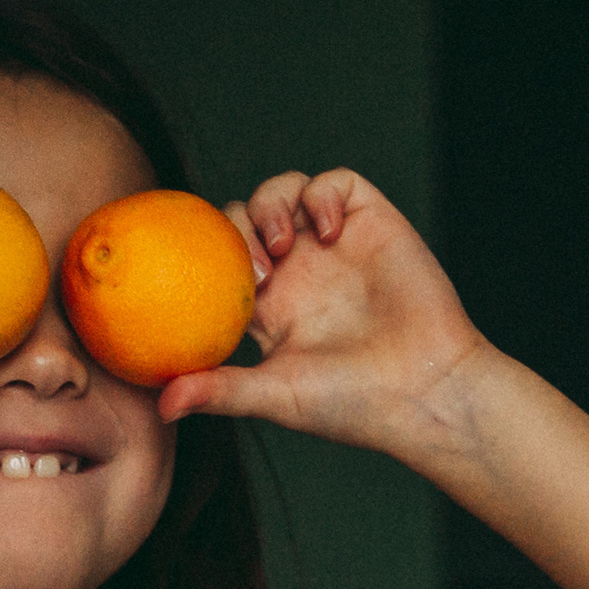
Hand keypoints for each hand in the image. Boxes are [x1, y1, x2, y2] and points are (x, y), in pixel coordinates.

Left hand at [156, 169, 488, 452]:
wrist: (427, 391)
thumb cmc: (354, 404)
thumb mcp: (275, 395)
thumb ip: (220, 390)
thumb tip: (161, 406)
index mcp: (270, 304)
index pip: (220, 256)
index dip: (208, 254)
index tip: (225, 288)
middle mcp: (300, 268)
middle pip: (245, 214)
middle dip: (237, 229)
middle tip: (257, 271)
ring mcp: (336, 244)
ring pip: (285, 189)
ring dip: (272, 204)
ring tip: (286, 245)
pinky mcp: (373, 223)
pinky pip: (335, 182)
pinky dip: (322, 193)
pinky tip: (329, 230)